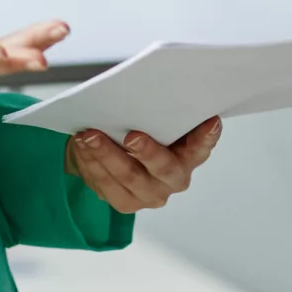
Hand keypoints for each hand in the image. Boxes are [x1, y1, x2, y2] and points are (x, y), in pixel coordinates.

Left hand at [65, 117, 221, 212]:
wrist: (114, 155)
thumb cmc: (140, 131)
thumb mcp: (155, 121)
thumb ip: (161, 113)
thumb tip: (155, 88)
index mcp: (189, 156)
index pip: (201, 148)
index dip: (206, 137)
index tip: (209, 122)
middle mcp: (173, 179)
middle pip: (163, 169)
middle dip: (147, 152)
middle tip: (132, 136)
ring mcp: (149, 194)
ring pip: (128, 176)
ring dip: (106, 154)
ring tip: (89, 135)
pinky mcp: (126, 203)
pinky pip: (106, 184)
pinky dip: (92, 163)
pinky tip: (82, 147)